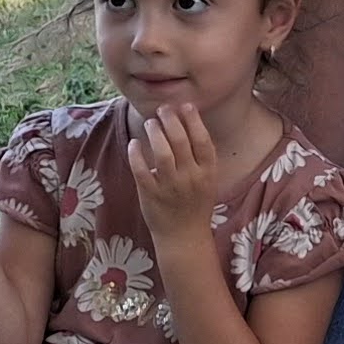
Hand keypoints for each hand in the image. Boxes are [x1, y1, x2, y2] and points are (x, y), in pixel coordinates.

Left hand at [124, 101, 223, 228]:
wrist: (184, 237)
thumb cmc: (195, 205)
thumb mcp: (207, 181)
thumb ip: (200, 157)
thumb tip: (187, 123)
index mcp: (208, 173)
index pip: (202, 140)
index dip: (194, 120)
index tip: (185, 105)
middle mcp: (191, 178)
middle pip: (180, 141)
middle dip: (170, 119)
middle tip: (163, 109)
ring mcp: (170, 187)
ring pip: (161, 152)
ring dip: (155, 132)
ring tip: (151, 123)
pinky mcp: (151, 195)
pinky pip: (141, 169)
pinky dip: (136, 153)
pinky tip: (135, 143)